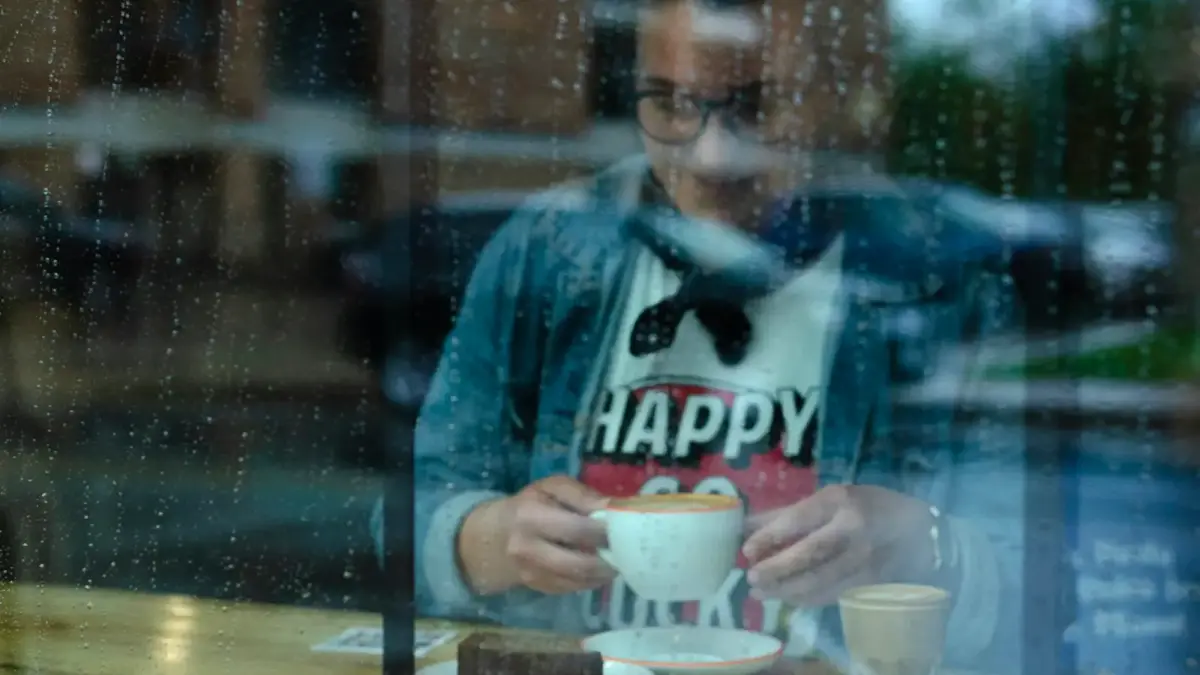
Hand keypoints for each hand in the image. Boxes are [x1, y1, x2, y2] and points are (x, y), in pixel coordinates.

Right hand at [493, 476, 615, 594]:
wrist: (490, 538)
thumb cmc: (527, 505)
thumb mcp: (550, 488)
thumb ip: (581, 495)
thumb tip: (613, 507)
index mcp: (531, 516)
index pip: (578, 529)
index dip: (606, 531)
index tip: (625, 527)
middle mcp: (528, 549)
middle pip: (580, 563)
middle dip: (609, 558)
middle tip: (628, 550)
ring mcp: (531, 573)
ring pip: (579, 580)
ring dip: (604, 573)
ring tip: (618, 560)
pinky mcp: (538, 588)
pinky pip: (573, 588)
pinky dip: (592, 580)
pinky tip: (600, 568)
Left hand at [742, 485, 935, 606]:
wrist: (919, 529)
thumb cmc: (866, 507)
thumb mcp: (830, 499)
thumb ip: (788, 513)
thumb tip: (746, 525)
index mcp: (838, 501)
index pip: (798, 520)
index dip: (770, 537)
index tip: (746, 551)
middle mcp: (852, 528)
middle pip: (809, 553)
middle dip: (777, 568)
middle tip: (752, 578)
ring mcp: (864, 557)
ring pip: (820, 579)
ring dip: (787, 589)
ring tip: (761, 593)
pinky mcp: (870, 580)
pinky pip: (833, 593)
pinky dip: (807, 598)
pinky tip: (788, 599)